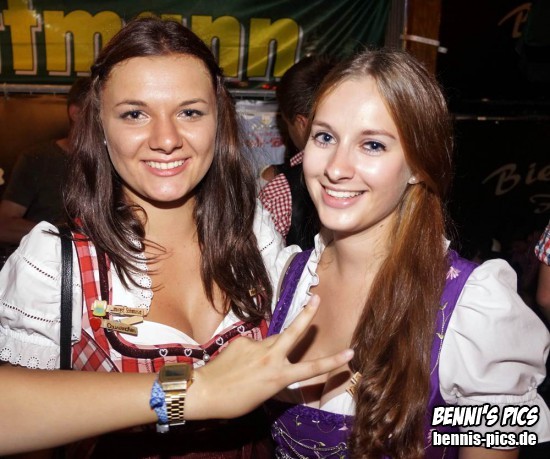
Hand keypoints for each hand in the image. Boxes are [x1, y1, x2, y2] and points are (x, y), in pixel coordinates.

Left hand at [188, 295, 352, 418]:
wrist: (204, 390)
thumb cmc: (235, 400)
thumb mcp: (263, 393)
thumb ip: (274, 372)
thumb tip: (274, 357)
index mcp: (279, 377)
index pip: (313, 369)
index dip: (334, 361)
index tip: (350, 352)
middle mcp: (271, 358)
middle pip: (294, 332)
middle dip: (307, 314)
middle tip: (316, 297)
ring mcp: (256, 346)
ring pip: (270, 341)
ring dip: (268, 350)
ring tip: (248, 369)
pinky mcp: (243, 340)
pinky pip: (252, 345)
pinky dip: (248, 353)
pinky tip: (234, 364)